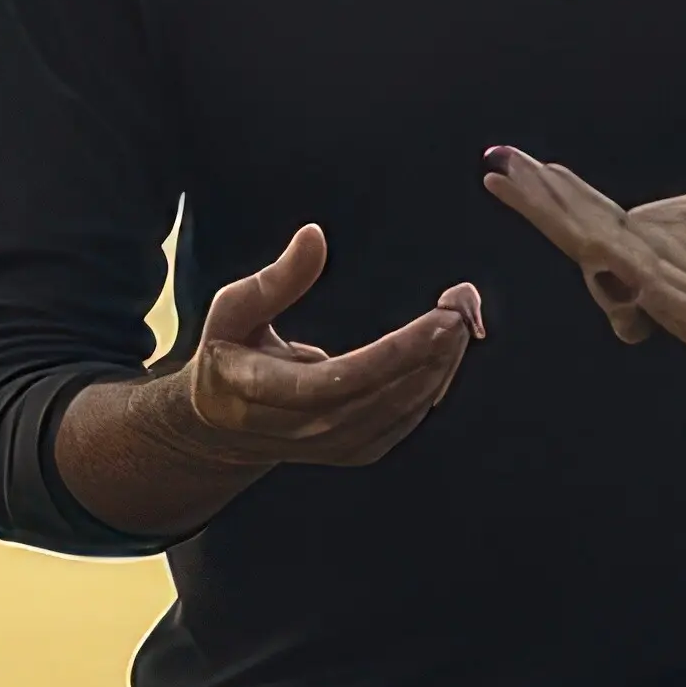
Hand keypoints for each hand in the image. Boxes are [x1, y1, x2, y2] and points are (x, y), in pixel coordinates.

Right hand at [166, 220, 482, 467]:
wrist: (223, 424)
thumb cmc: (230, 352)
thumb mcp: (232, 309)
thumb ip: (276, 279)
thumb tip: (316, 235)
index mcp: (260, 389)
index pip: (338, 381)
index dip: (394, 354)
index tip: (438, 320)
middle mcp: (296, 428)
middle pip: (376, 398)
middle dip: (427, 356)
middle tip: (462, 313)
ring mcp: (326, 447)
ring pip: (395, 415)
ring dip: (437, 371)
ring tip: (463, 326)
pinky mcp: (351, 451)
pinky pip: (399, 425)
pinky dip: (428, 391)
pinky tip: (446, 356)